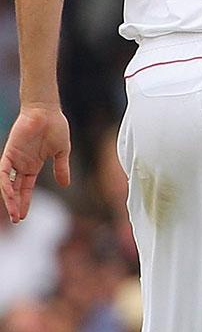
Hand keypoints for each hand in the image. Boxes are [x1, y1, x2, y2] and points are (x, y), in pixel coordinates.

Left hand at [1, 103, 71, 221]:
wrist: (47, 111)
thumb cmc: (56, 126)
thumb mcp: (62, 151)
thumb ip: (61, 168)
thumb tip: (65, 184)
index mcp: (34, 165)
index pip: (26, 188)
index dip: (25, 201)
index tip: (24, 215)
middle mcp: (22, 164)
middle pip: (15, 189)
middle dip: (16, 205)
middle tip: (17, 219)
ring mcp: (15, 159)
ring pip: (8, 184)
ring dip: (10, 198)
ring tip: (14, 212)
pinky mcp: (10, 152)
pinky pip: (3, 171)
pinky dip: (4, 183)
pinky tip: (8, 194)